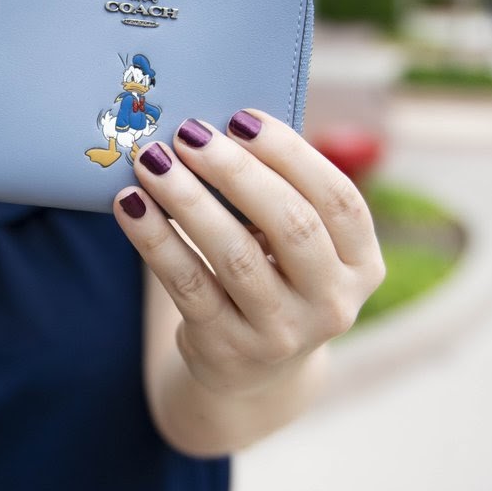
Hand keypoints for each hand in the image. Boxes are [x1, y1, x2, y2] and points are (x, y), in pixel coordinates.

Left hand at [115, 109, 384, 399]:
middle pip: (291, 224)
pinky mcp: (227, 348)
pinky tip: (130, 204)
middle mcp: (332, 304)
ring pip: (234, 254)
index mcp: (362, 265)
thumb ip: (278, 194)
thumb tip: (215, 125)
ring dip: (188, 199)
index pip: (339, 200)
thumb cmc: (270, 278)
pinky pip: (187, 283)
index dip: (292, 154)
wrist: (247, 372)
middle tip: (188, 133)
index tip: (242, 118)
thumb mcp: (295, 248)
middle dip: (236, 171)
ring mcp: (281, 333)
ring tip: (152, 161)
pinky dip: (155, 239)